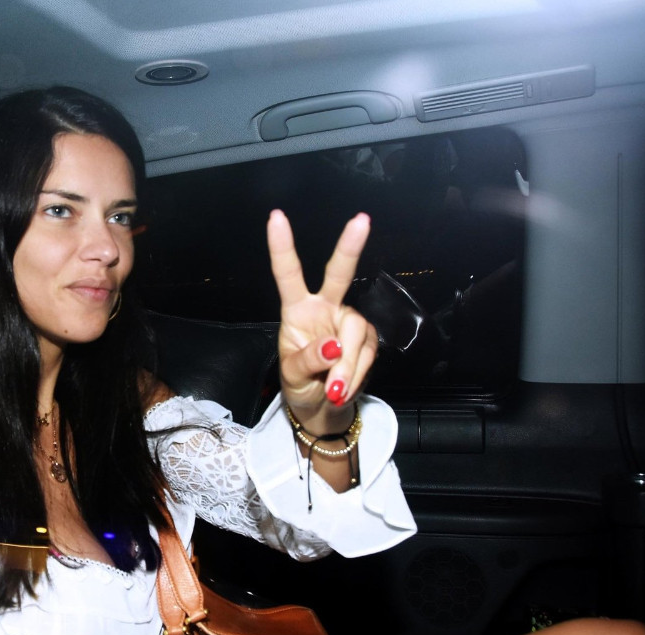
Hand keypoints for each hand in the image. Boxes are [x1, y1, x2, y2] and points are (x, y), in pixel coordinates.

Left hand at [267, 210, 377, 430]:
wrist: (322, 408)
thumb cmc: (300, 385)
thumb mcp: (293, 376)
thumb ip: (308, 360)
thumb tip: (332, 347)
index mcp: (296, 310)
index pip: (288, 274)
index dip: (282, 247)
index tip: (276, 217)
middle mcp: (324, 308)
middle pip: (338, 274)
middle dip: (349, 248)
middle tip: (361, 221)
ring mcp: (348, 321)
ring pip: (355, 333)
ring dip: (346, 366)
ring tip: (333, 389)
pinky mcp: (367, 338)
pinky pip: (368, 353)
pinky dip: (356, 373)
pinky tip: (343, 386)